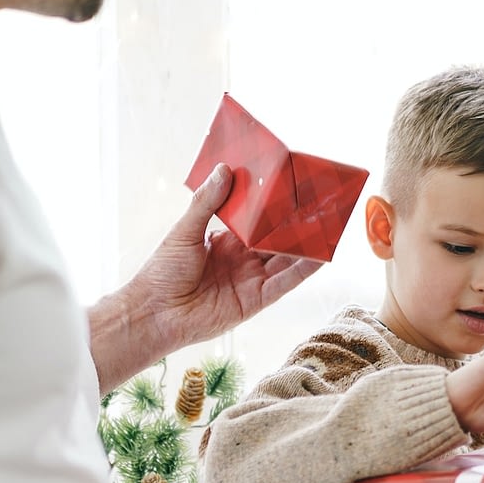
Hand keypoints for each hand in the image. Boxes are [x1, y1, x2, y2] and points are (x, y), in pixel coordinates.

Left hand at [89, 164, 320, 392]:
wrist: (155, 312)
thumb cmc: (162, 272)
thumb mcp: (184, 231)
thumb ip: (207, 203)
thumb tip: (224, 170)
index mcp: (226, 242)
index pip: (256, 221)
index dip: (272, 206)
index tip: (289, 186)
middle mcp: (243, 260)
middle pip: (277, 239)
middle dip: (296, 224)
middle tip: (319, 202)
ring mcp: (251, 280)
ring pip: (286, 260)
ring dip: (306, 245)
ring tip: (328, 225)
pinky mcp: (256, 301)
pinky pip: (284, 284)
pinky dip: (302, 271)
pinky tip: (319, 257)